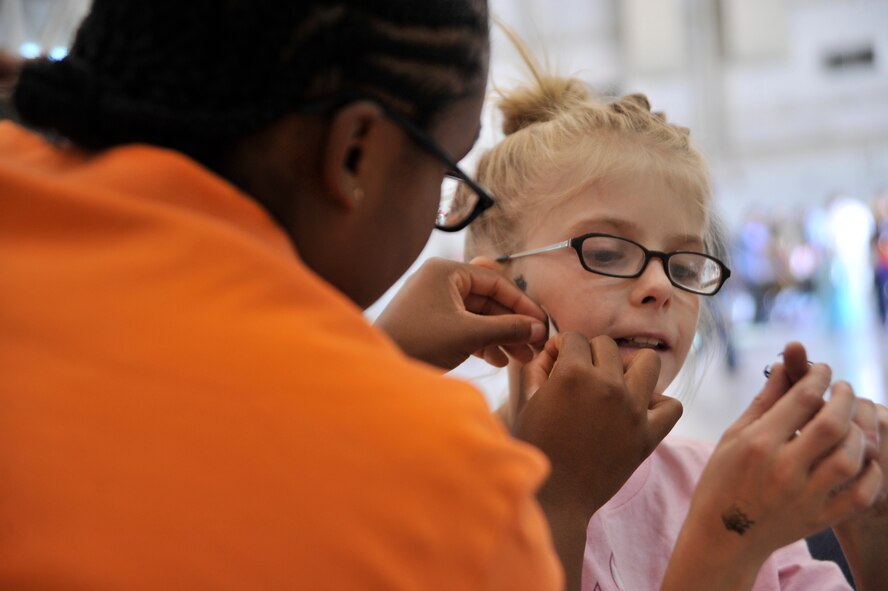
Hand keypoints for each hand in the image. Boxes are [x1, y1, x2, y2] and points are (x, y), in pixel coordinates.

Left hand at [374, 257, 547, 369]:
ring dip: (500, 336)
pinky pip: (464, 328)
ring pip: (477, 317)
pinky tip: (499, 361)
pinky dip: (482, 342)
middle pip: (487, 300)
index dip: (521, 304)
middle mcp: (439, 282)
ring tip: (522, 358)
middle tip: (535, 345)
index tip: (541, 323)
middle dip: (512, 325)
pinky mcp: (430, 325)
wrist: (381, 368)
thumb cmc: (418, 343)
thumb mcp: (468, 334)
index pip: (495, 282)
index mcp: (446, 272)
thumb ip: (506, 329)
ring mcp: (434, 304)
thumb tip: (537, 329)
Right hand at [513, 333, 681, 590]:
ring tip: (615, 384)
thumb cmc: (535, 447)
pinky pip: (672, 406)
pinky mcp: (648, 435)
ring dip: (630, 368)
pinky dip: (659, 405)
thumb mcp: (529, 402)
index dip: (563, 348)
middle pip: (607, 345)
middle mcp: (607, 384)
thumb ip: (543, 370)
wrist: (555, 497)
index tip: (557, 364)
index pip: (575, 338)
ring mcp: (632, 409)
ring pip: (648, 362)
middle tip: (580, 379)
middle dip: (590, 355)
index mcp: (573, 373)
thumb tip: (557, 352)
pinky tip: (639, 411)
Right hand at [664, 344, 881, 590]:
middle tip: (844, 388)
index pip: (802, 398)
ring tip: (855, 421)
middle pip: (833, 424)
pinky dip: (870, 474)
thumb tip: (784, 365)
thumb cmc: (722, 480)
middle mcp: (783, 469)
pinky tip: (863, 458)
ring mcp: (804, 496)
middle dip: (845, 398)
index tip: (822, 369)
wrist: (724, 537)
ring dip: (860, 433)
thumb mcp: (733, 435)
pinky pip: (860, 495)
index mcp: (758, 443)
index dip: (818, 376)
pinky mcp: (819, 519)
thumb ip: (764, 401)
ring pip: (850, 458)